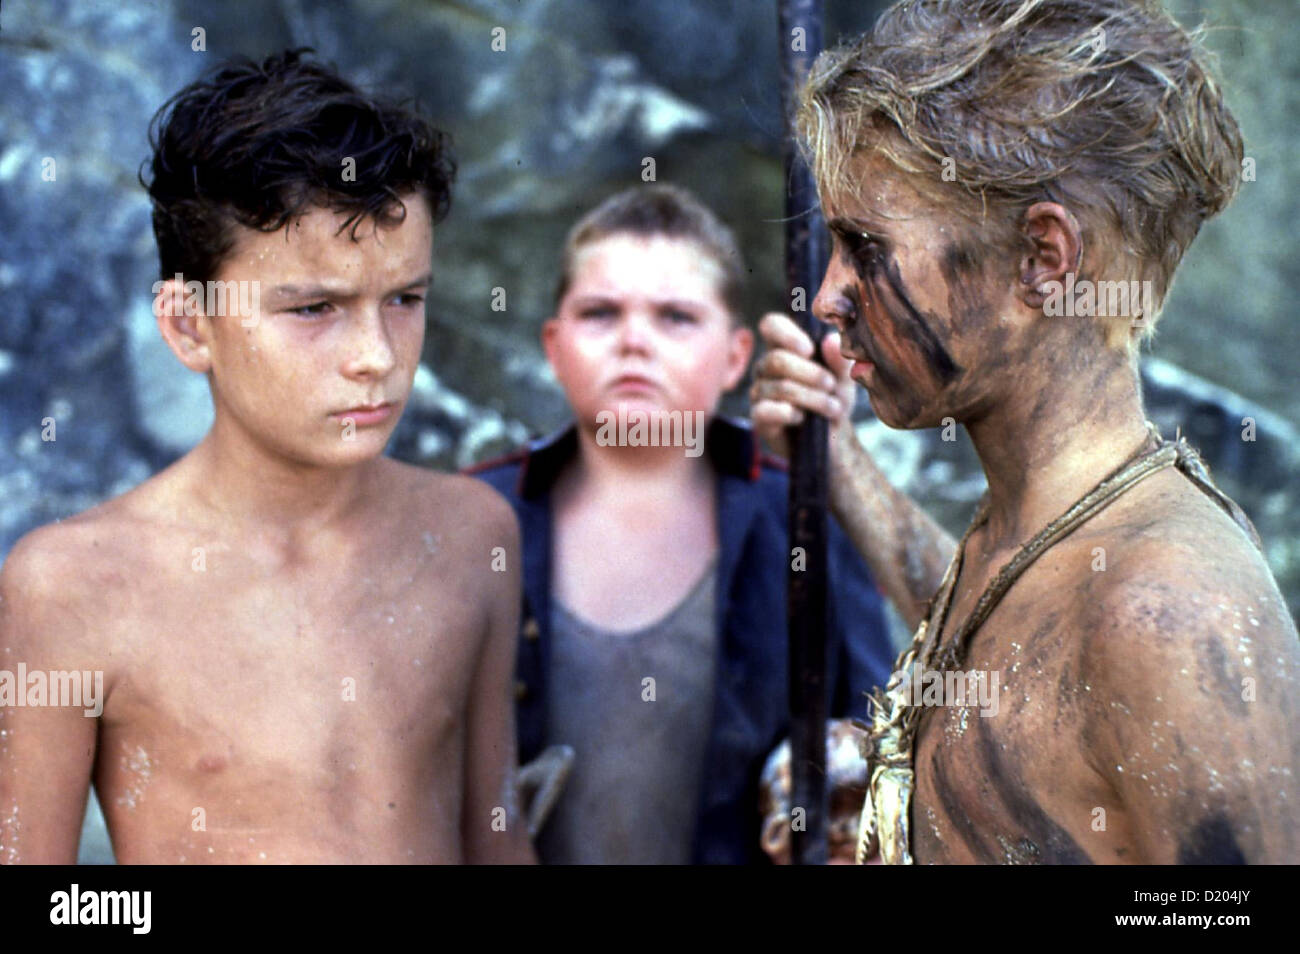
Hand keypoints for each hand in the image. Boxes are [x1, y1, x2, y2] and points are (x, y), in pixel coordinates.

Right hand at [750, 312, 857, 462]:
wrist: (831, 436)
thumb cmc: (833, 398)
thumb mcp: (844, 377)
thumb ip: (839, 359)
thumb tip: (831, 340)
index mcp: (784, 347)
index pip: (771, 325)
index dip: (786, 333)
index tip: (809, 350)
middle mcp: (766, 366)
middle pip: (777, 359)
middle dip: (811, 374)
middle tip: (831, 385)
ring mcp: (759, 391)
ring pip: (779, 387)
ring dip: (812, 398)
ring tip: (832, 408)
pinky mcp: (759, 417)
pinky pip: (767, 410)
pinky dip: (791, 414)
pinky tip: (803, 419)